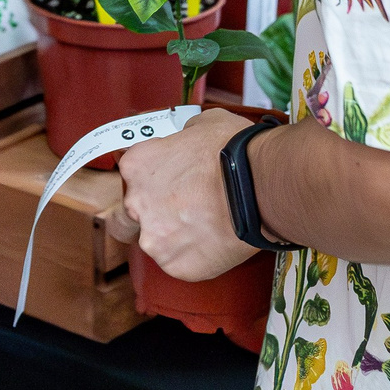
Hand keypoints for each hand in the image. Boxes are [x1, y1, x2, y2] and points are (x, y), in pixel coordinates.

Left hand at [113, 107, 259, 281]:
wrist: (260, 186)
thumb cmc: (234, 151)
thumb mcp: (202, 124)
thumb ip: (181, 136)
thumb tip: (186, 139)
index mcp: (136, 166)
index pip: (129, 176)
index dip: (150, 179)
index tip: (166, 182)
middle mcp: (136, 203)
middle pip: (131, 213)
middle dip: (153, 213)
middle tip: (183, 209)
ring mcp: (155, 239)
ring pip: (156, 242)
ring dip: (173, 237)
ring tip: (204, 228)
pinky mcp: (177, 266)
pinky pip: (181, 263)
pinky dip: (196, 256)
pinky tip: (215, 242)